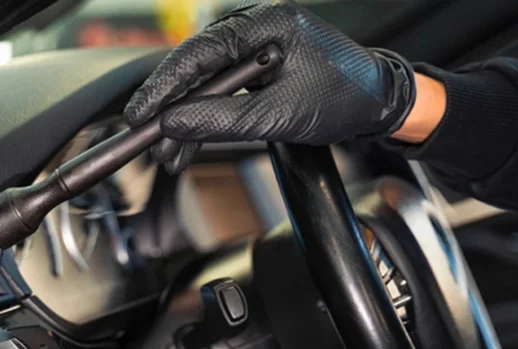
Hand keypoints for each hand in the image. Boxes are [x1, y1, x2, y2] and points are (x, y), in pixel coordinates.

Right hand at [124, 0, 416, 173]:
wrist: (377, 103)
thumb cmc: (342, 99)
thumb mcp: (276, 116)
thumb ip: (220, 119)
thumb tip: (173, 124)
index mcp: (265, 24)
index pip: (197, 53)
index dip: (162, 87)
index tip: (140, 114)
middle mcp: (255, 27)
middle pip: (193, 67)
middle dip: (170, 109)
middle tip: (150, 141)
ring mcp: (254, 45)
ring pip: (202, 83)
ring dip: (185, 120)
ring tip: (170, 155)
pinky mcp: (255, 65)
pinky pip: (218, 89)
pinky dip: (204, 117)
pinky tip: (189, 143)